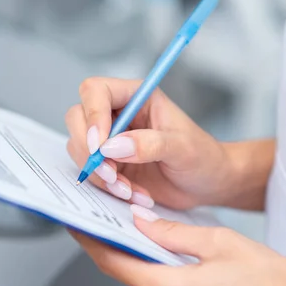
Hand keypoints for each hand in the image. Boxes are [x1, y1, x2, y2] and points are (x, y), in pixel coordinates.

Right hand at [66, 77, 233, 209]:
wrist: (207, 184)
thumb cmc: (203, 157)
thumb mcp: (183, 148)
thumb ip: (150, 144)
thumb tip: (112, 147)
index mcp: (136, 96)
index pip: (96, 91)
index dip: (92, 116)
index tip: (100, 147)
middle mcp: (118, 114)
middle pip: (78, 118)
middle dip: (89, 151)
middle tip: (112, 174)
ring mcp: (110, 140)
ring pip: (80, 149)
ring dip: (100, 174)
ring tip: (130, 190)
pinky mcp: (109, 163)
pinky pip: (91, 173)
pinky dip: (107, 188)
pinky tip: (133, 195)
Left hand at [68, 208, 285, 285]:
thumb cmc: (270, 280)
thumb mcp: (218, 241)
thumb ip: (171, 232)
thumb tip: (139, 222)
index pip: (114, 263)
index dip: (92, 242)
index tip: (77, 225)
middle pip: (136, 278)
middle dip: (140, 253)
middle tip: (150, 230)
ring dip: (163, 274)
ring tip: (193, 260)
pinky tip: (201, 283)